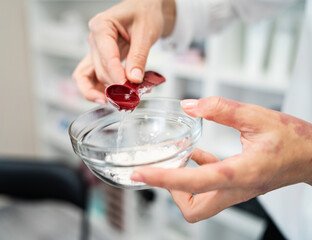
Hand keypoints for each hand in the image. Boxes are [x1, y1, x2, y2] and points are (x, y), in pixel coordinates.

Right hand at [72, 0, 175, 102]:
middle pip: (99, 69)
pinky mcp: (98, 60)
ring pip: (89, 77)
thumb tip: (133, 79)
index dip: (116, 75)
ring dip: (101, 91)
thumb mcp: (145, 33)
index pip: (106, 56)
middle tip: (132, 96)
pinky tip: (106, 99)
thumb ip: (139, 57)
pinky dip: (94, 90)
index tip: (128, 87)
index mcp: (101, 26)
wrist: (145, 10)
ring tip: (116, 102)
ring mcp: (94, 50)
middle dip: (115, 85)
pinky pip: (89, 78)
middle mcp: (93, 39)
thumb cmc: (144, 13)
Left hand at [131, 96, 311, 222]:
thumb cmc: (293, 139)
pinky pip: (210, 189)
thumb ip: (220, 109)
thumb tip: (189, 106)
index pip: (194, 182)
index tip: (141, 174)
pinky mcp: (237, 187)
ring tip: (179, 157)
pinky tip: (199, 154)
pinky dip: (197, 174)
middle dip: (171, 192)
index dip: (164, 179)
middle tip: (161, 168)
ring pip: (200, 204)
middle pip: (194, 209)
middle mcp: (236, 190)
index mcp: (240, 173)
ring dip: (183, 184)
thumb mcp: (256, 117)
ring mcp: (237, 192)